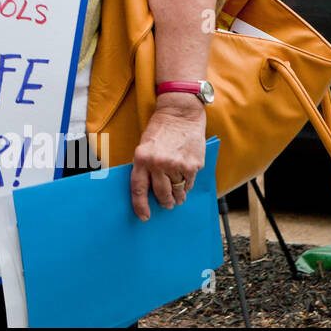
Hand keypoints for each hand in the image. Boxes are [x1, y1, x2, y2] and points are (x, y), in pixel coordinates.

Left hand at [130, 95, 206, 219]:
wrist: (180, 114)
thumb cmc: (160, 130)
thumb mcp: (144, 146)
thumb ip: (145, 166)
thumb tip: (148, 189)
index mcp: (141, 159)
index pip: (138, 188)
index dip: (140, 205)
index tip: (144, 216)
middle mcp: (158, 163)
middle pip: (161, 194)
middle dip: (164, 202)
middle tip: (167, 204)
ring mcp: (176, 165)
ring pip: (177, 191)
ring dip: (177, 196)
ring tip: (178, 197)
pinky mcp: (192, 165)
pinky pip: (189, 183)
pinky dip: (187, 185)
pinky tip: (186, 182)